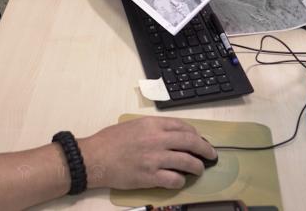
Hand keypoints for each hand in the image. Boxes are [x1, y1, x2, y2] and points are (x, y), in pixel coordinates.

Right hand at [77, 117, 215, 189]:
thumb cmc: (109, 141)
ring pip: (187, 162)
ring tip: (199, 170)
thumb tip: (171, 135)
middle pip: (191, 142)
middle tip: (211, 155)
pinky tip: (179, 180)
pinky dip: (180, 180)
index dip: (195, 133)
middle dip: (205, 149)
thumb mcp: (133, 125)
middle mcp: (157, 140)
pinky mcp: (150, 177)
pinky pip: (174, 179)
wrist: (94, 158)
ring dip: (197, 167)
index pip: (183, 126)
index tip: (199, 138)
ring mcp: (155, 159)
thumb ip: (152, 128)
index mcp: (152, 124)